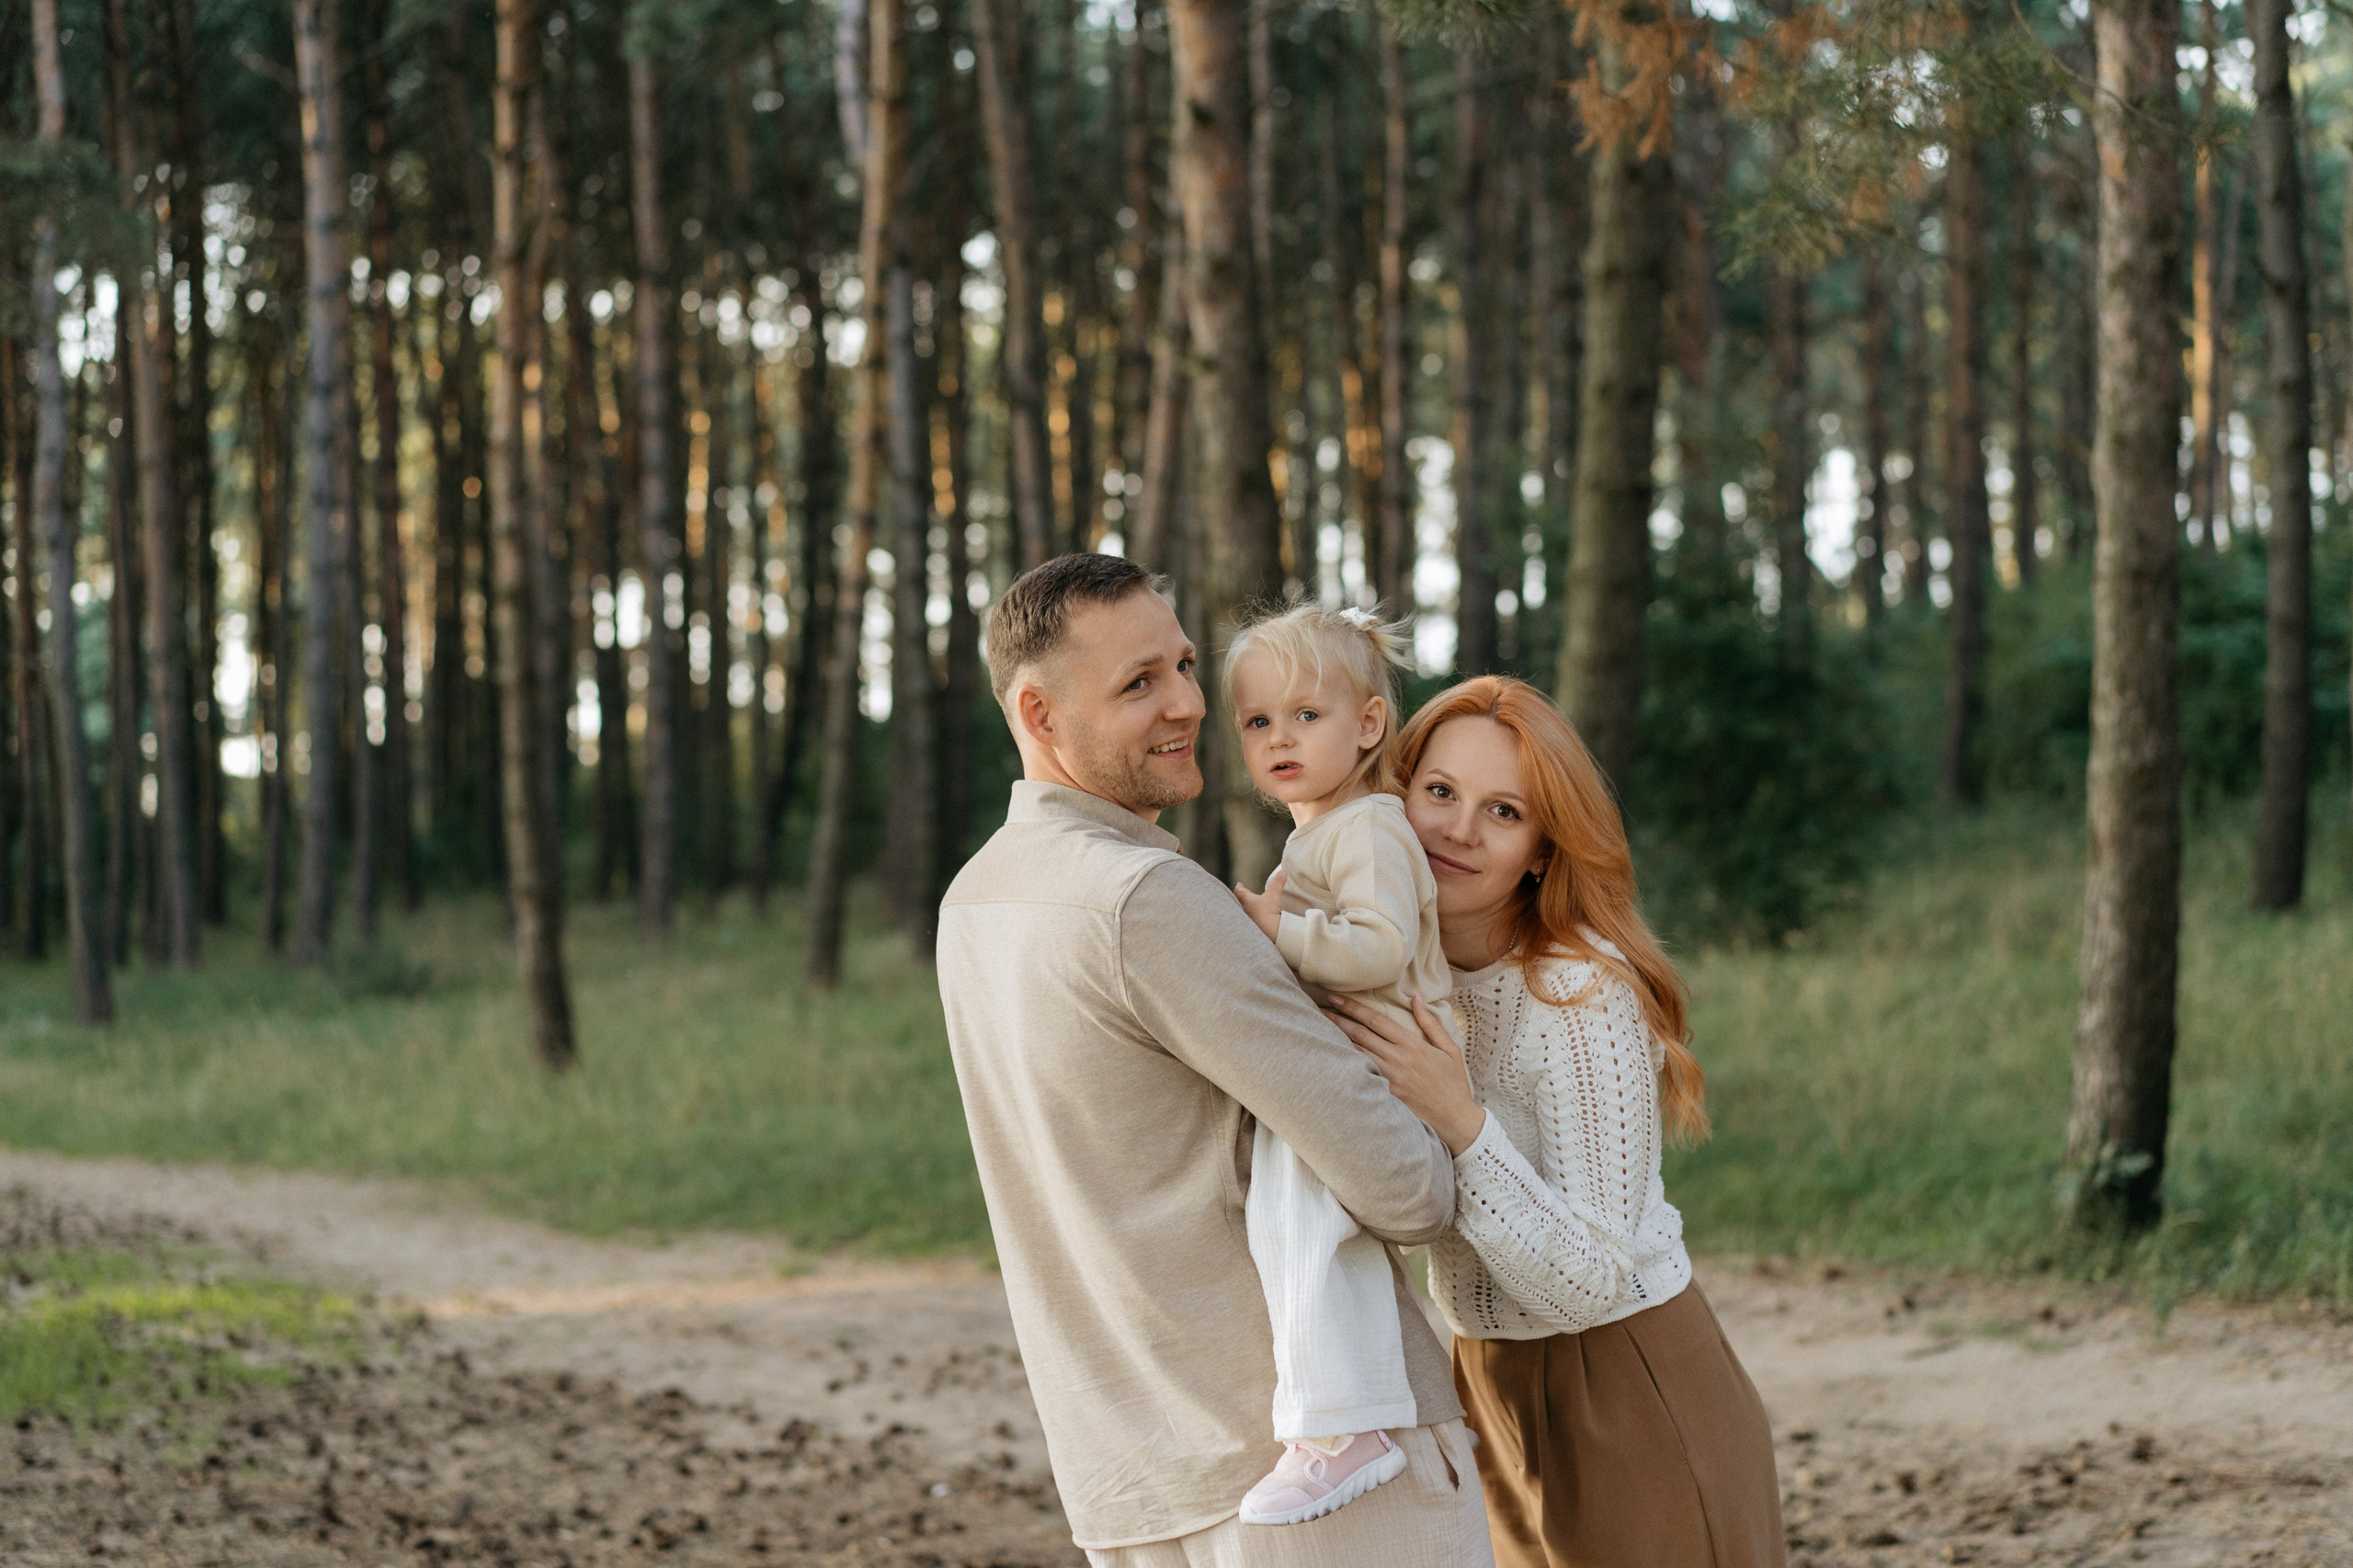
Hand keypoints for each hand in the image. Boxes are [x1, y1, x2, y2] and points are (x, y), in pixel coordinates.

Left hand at [1232, 868, 1285, 943]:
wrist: (1269, 931)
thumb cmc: (1268, 911)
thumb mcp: (1274, 894)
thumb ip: (1278, 883)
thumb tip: (1283, 871)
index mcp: (1246, 900)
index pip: (1239, 891)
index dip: (1240, 887)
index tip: (1239, 884)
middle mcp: (1244, 910)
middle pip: (1238, 903)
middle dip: (1240, 899)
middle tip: (1240, 896)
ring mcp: (1247, 921)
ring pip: (1243, 914)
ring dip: (1245, 911)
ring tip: (1248, 909)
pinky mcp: (1251, 930)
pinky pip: (1249, 924)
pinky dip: (1251, 921)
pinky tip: (1255, 922)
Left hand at [1325, 993, 1486, 1157]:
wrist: (1456, 1119)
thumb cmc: (1453, 1083)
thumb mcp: (1450, 1048)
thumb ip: (1430, 1023)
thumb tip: (1416, 997)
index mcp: (1412, 1045)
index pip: (1376, 1021)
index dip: (1353, 1008)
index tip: (1336, 998)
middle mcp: (1397, 1059)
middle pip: (1360, 1035)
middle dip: (1338, 1019)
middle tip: (1319, 1007)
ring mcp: (1389, 1078)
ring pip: (1356, 1054)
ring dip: (1337, 1039)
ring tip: (1319, 1027)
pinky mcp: (1385, 1095)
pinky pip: (1361, 1075)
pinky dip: (1346, 1064)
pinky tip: (1332, 1056)